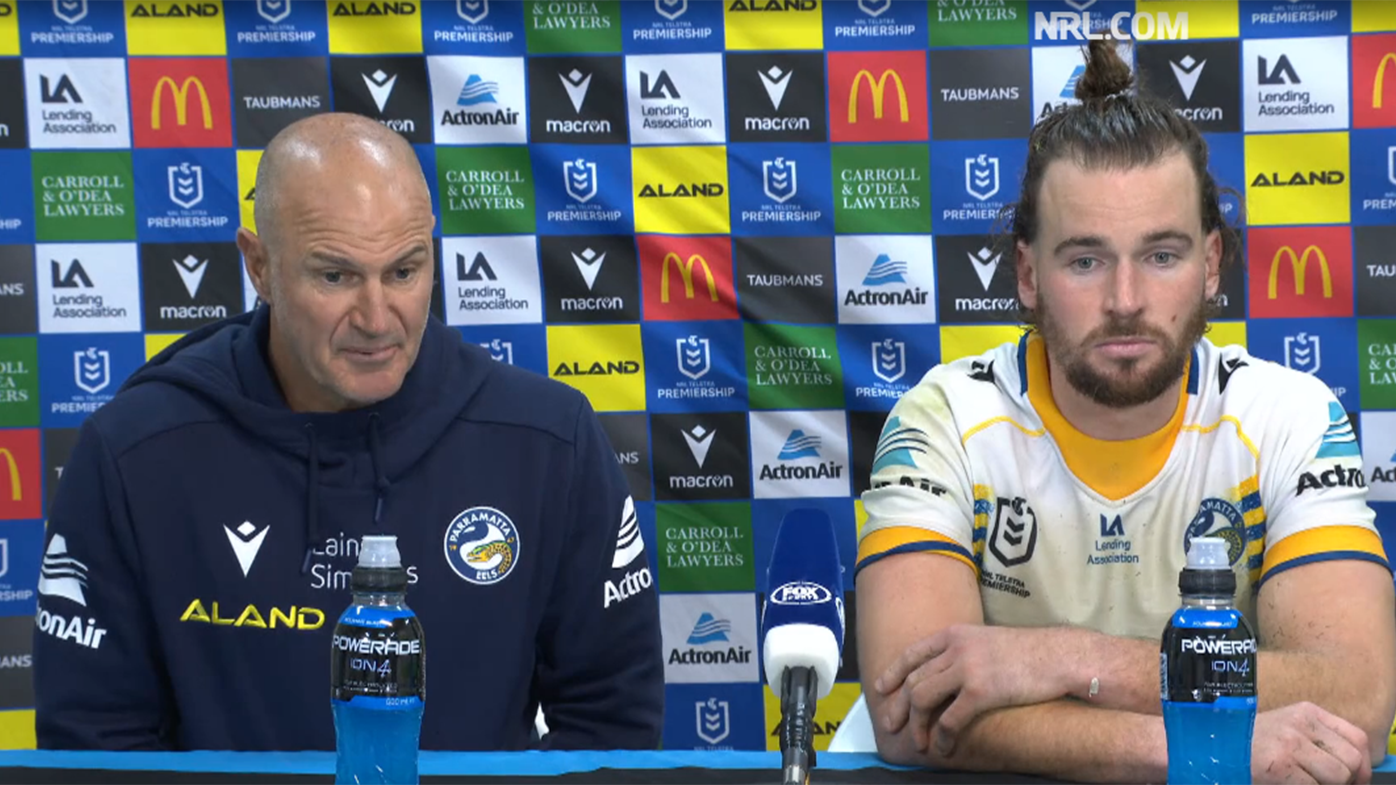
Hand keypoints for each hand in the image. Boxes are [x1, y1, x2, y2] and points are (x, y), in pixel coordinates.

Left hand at [874, 624, 1072, 756]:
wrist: (1060, 656)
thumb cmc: (1028, 653)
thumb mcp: (986, 641)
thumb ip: (962, 651)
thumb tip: (944, 672)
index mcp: (955, 634)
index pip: (911, 653)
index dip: (892, 672)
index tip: (880, 688)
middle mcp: (955, 648)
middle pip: (913, 680)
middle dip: (898, 707)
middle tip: (890, 725)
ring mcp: (967, 668)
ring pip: (923, 700)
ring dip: (917, 726)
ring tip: (918, 743)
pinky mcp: (981, 691)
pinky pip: (950, 719)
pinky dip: (941, 737)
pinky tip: (942, 748)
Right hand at [1252, 702, 1371, 784]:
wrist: (1209, 747)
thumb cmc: (1247, 744)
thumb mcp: (1285, 730)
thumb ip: (1316, 740)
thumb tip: (1352, 769)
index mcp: (1305, 712)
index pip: (1357, 738)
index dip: (1363, 765)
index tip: (1355, 780)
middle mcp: (1300, 723)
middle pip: (1352, 759)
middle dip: (1348, 781)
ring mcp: (1290, 743)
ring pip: (1339, 775)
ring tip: (1305, 783)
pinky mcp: (1280, 765)